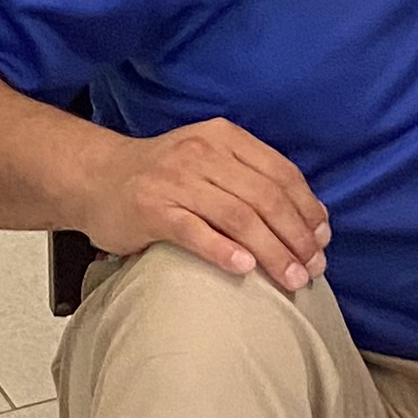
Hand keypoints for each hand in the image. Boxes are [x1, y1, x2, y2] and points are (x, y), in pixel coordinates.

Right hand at [80, 115, 330, 290]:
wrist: (95, 177)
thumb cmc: (162, 177)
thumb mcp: (209, 161)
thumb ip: (251, 181)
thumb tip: (308, 221)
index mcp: (224, 138)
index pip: (281, 173)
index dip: (307, 209)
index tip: (322, 240)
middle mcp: (202, 153)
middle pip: (265, 198)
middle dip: (296, 237)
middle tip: (313, 269)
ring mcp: (176, 180)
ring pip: (238, 217)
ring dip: (271, 251)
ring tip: (291, 279)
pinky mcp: (151, 208)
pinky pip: (195, 231)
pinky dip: (224, 251)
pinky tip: (244, 270)